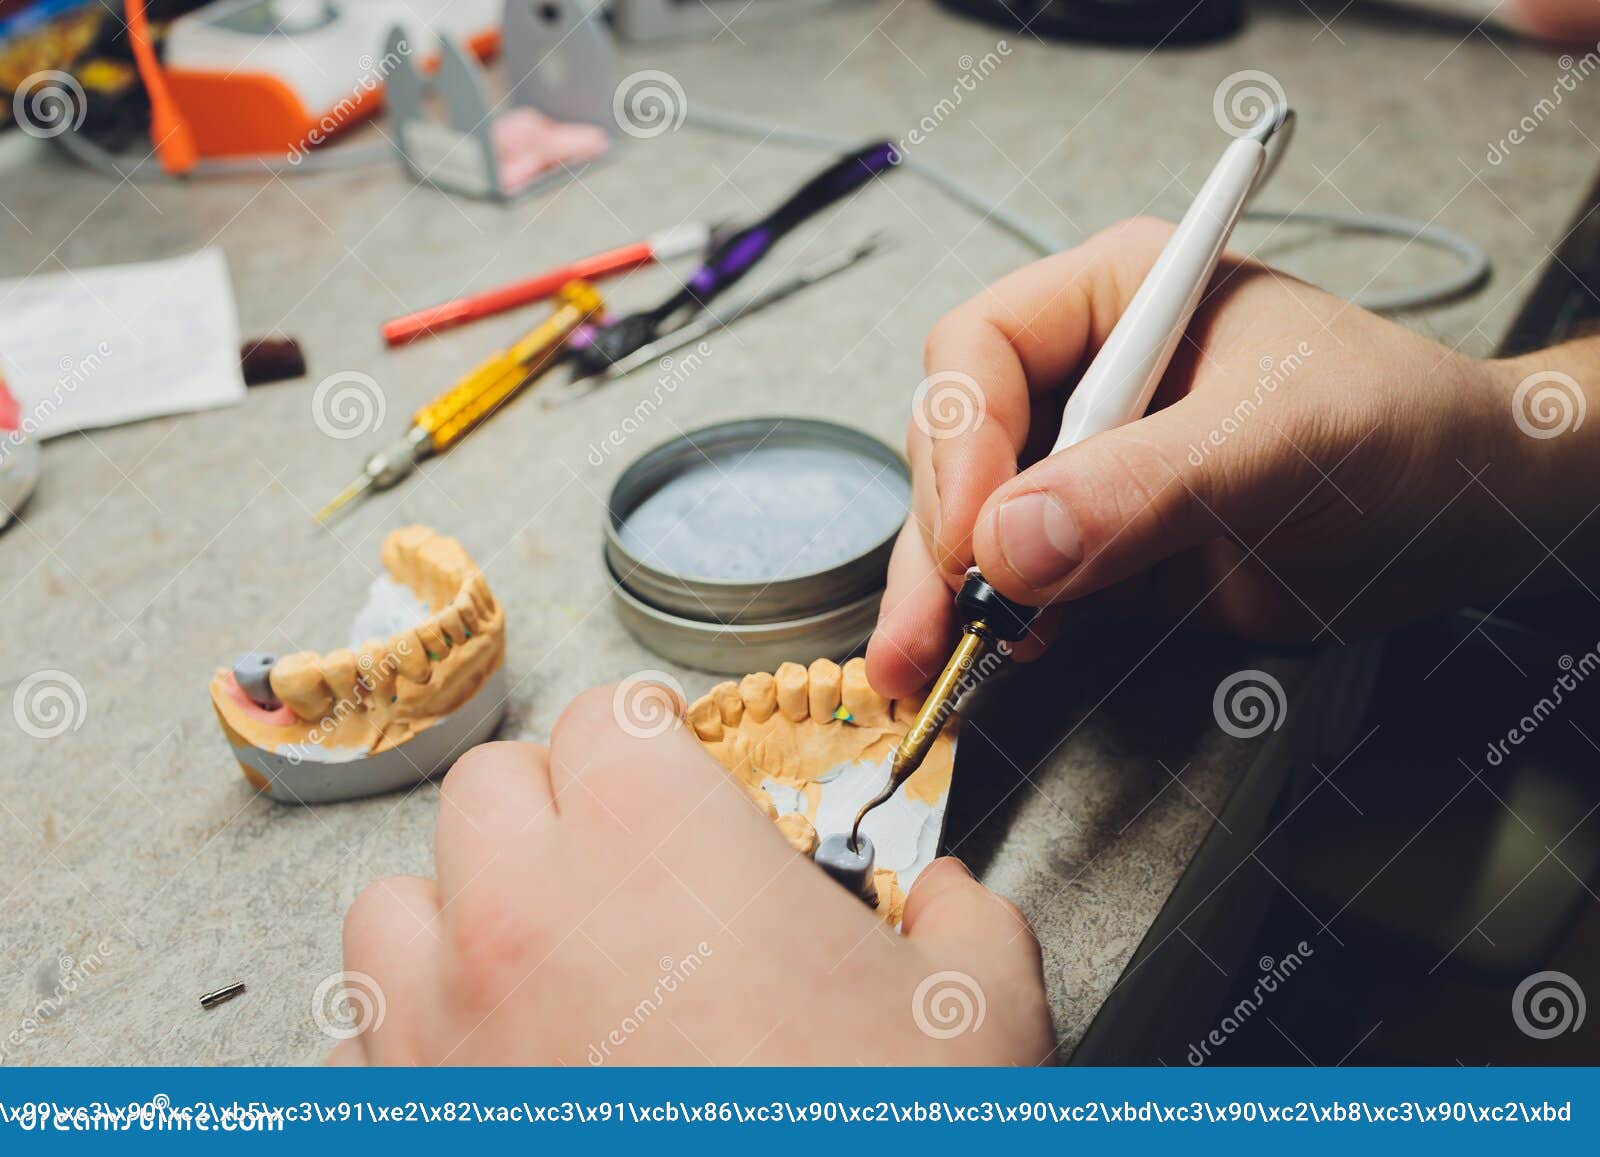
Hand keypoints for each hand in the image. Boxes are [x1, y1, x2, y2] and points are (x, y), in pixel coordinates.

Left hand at [329, 685, 1053, 1064]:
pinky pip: (368, 1040)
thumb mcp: (976, 1015)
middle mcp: (526, 914)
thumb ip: (966, 923)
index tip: (680, 772)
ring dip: (460, 912)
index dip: (656, 739)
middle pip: (492, 788)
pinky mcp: (416, 1119)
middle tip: (620, 861)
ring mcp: (448, 1026)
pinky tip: (496, 1061)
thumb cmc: (867, 1137)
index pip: (610, 716)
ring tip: (534, 956)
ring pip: (397, 906)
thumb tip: (952, 902)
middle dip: (555, 807)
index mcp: (656, 842)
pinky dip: (418, 1030)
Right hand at [867, 217, 1597, 698]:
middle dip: (941, 536)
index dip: (963, 438)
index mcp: (1121, 299)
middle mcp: (1086, 377)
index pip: (985, 349)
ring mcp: (1088, 468)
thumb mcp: (1281, 441)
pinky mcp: (1101, 547)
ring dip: (943, 596)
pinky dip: (991, 628)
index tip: (977, 534)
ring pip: (972, 525)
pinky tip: (980, 664)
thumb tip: (1011, 544)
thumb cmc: (1402, 431)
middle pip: (957, 444)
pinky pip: (1019, 585)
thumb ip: (1148, 485)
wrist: (1464, 519)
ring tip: (924, 665)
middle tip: (941, 621)